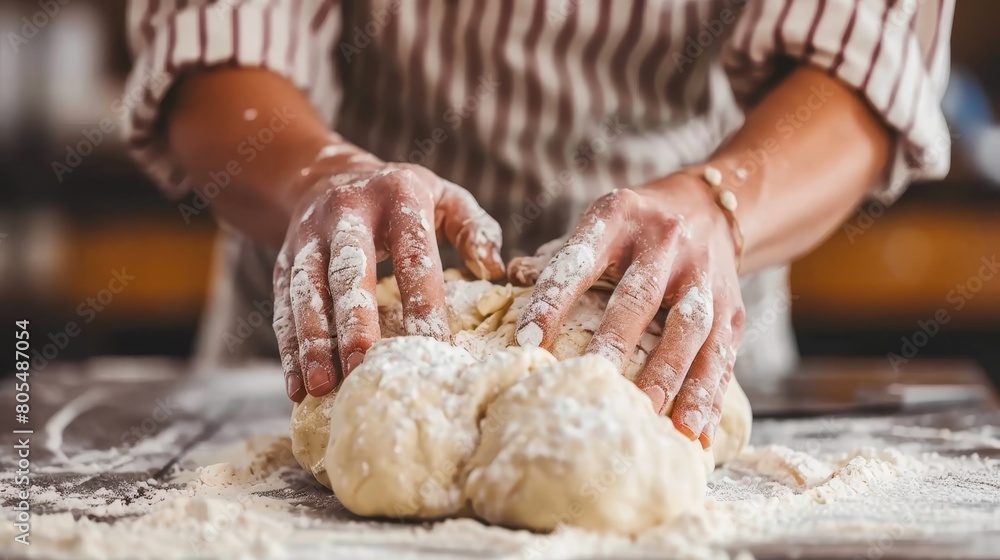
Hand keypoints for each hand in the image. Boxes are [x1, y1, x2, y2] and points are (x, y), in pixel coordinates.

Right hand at [273, 158, 504, 400]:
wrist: (326, 175)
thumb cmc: (402, 198)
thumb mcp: (445, 196)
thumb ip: (474, 228)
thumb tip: (495, 269)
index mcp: (397, 197)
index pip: (413, 255)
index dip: (423, 302)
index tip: (436, 347)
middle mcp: (347, 213)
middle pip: (349, 271)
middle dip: (354, 321)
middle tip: (363, 365)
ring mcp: (309, 237)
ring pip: (307, 292)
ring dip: (314, 341)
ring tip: (324, 386)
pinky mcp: (284, 261)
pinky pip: (283, 307)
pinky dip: (290, 348)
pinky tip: (297, 385)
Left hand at [510, 174, 744, 446]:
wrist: (710, 208)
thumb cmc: (633, 229)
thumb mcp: (598, 225)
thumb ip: (558, 257)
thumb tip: (509, 278)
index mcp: (619, 217)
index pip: (579, 260)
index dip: (553, 300)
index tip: (525, 343)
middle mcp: (665, 242)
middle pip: (640, 297)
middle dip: (618, 342)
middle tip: (595, 383)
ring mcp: (703, 275)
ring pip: (690, 329)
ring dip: (673, 378)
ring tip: (655, 419)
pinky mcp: (732, 307)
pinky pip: (722, 354)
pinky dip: (709, 396)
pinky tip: (697, 434)